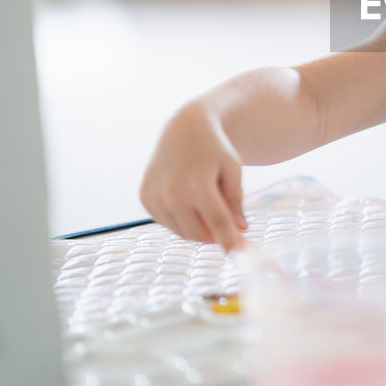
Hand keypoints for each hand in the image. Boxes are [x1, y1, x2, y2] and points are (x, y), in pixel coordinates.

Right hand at [140, 100, 247, 250]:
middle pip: (200, 234)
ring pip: (184, 233)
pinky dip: (183, 219)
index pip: (218, 223)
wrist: (183, 129)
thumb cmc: (215, 150)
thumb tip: (239, 231)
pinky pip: (170, 224)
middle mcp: (172, 193)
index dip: (231, 242)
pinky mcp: (145, 199)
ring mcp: (155, 198)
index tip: (241, 255)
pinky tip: (189, 198)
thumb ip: (235, 203)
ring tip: (208, 201)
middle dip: (217, 235)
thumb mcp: (233, 171)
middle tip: (230, 225)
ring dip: (200, 228)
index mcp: (197, 184)